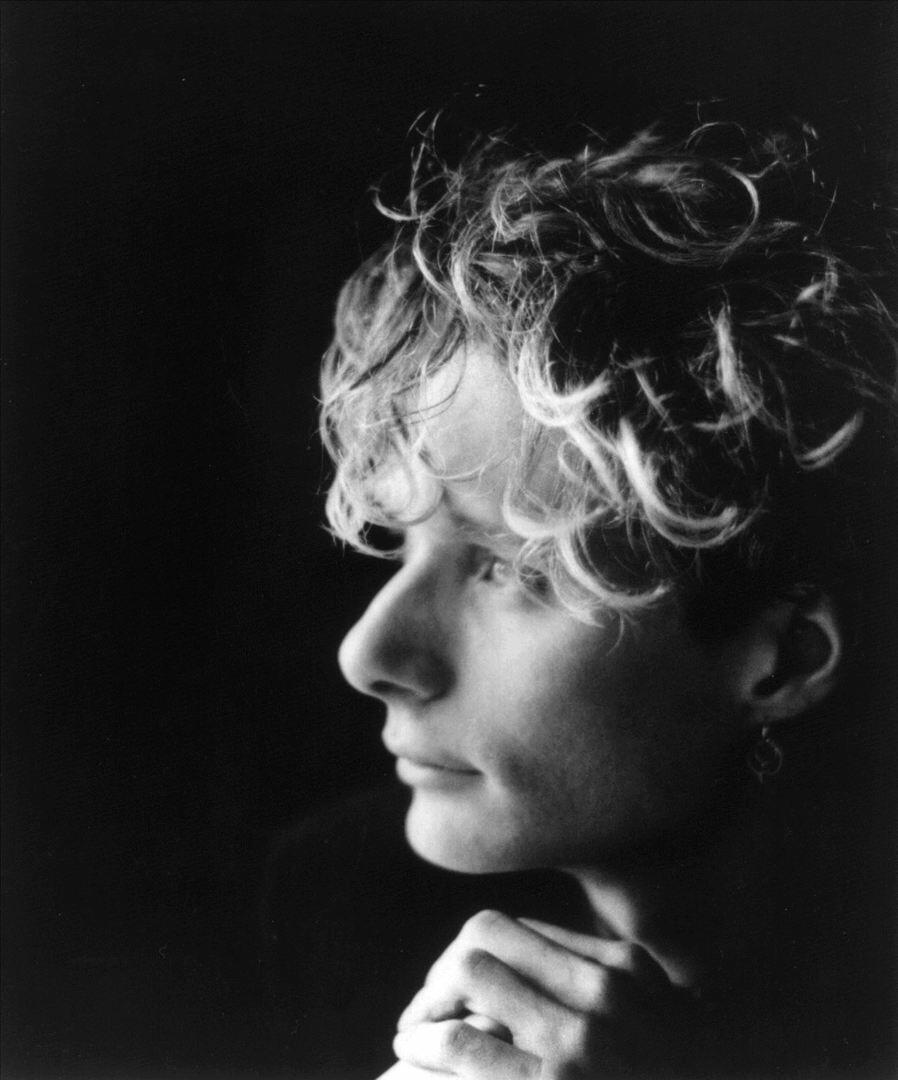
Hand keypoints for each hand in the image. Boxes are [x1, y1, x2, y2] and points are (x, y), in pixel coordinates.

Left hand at [387, 909, 696, 1078]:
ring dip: (427, 1001)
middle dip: (443, 968)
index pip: (519, 930)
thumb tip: (533, 961)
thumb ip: (603, 986)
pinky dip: (426, 1040)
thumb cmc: (664, 1074)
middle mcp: (605, 992)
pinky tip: (412, 1052)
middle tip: (425, 1008)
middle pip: (487, 935)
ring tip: (412, 1031)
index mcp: (625, 969)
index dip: (471, 953)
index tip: (453, 986)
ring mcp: (580, 1042)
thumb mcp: (653, 1023)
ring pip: (471, 970)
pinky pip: (463, 1044)